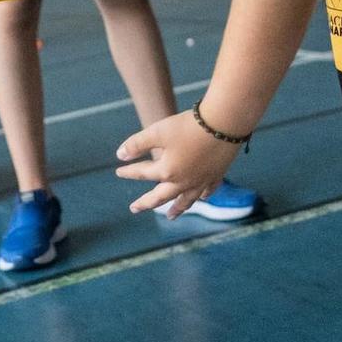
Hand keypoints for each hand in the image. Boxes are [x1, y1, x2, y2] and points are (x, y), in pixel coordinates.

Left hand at [115, 110, 240, 217]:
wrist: (223, 124)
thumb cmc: (188, 126)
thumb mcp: (158, 131)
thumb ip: (137, 144)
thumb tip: (120, 156)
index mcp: (166, 171)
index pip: (142, 174)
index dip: (128, 172)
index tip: (118, 171)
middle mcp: (183, 182)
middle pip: (161, 196)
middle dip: (146, 203)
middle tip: (134, 209)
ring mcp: (201, 181)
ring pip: (186, 201)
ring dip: (177, 209)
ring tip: (170, 217)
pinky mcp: (216, 176)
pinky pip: (207, 192)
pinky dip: (202, 197)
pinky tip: (201, 198)